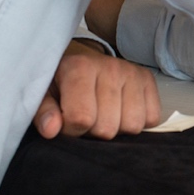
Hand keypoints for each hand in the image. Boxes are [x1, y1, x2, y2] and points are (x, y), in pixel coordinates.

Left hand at [35, 39, 162, 139]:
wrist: (81, 62)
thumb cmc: (60, 83)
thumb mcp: (42, 95)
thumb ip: (43, 112)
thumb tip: (52, 129)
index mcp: (79, 68)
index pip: (81, 118)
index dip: (71, 130)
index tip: (66, 122)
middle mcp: (110, 67)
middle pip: (108, 128)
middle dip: (94, 132)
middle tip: (87, 118)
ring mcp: (132, 72)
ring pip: (132, 126)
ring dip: (117, 129)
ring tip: (104, 115)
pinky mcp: (148, 79)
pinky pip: (151, 118)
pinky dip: (137, 122)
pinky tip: (121, 111)